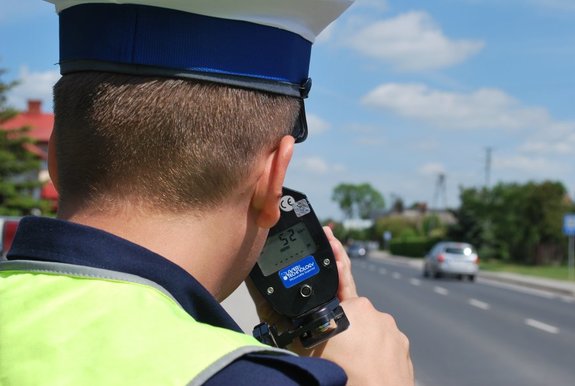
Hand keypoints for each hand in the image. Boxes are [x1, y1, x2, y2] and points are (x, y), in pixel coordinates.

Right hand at [247, 227, 413, 385]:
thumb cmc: (343, 379)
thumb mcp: (308, 351)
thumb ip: (299, 328)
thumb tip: (275, 315)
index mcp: (351, 309)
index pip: (340, 274)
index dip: (334, 254)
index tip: (330, 234)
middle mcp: (375, 314)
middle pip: (351, 310)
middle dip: (341, 321)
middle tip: (331, 345)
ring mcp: (392, 331)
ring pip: (368, 329)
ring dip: (358, 340)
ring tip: (348, 363)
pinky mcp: (403, 348)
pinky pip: (382, 343)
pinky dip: (373, 351)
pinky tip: (364, 366)